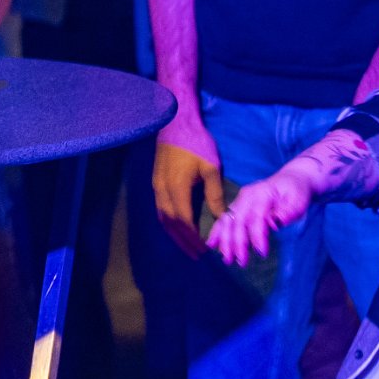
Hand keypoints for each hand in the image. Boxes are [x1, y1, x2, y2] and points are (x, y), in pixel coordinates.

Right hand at [153, 118, 224, 257]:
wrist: (176, 123)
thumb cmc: (196, 143)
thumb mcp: (211, 167)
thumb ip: (215, 194)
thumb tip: (222, 216)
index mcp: (176, 189)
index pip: (184, 221)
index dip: (193, 237)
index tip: (204, 249)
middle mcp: (162, 191)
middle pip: (171, 224)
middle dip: (184, 241)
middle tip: (196, 255)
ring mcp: (157, 187)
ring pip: (163, 218)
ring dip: (175, 234)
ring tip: (188, 246)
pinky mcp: (156, 182)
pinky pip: (161, 209)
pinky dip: (170, 222)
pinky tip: (178, 226)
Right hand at [207, 170, 314, 265]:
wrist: (291, 179)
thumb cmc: (296, 193)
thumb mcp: (298, 201)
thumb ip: (288, 212)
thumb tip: (275, 222)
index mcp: (263, 193)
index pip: (257, 217)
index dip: (257, 236)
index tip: (262, 253)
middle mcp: (248, 195)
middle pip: (238, 220)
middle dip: (237, 242)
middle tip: (242, 262)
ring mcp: (240, 200)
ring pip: (228, 220)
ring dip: (225, 240)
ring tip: (227, 259)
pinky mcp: (237, 205)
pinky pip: (224, 219)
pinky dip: (217, 232)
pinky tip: (211, 244)